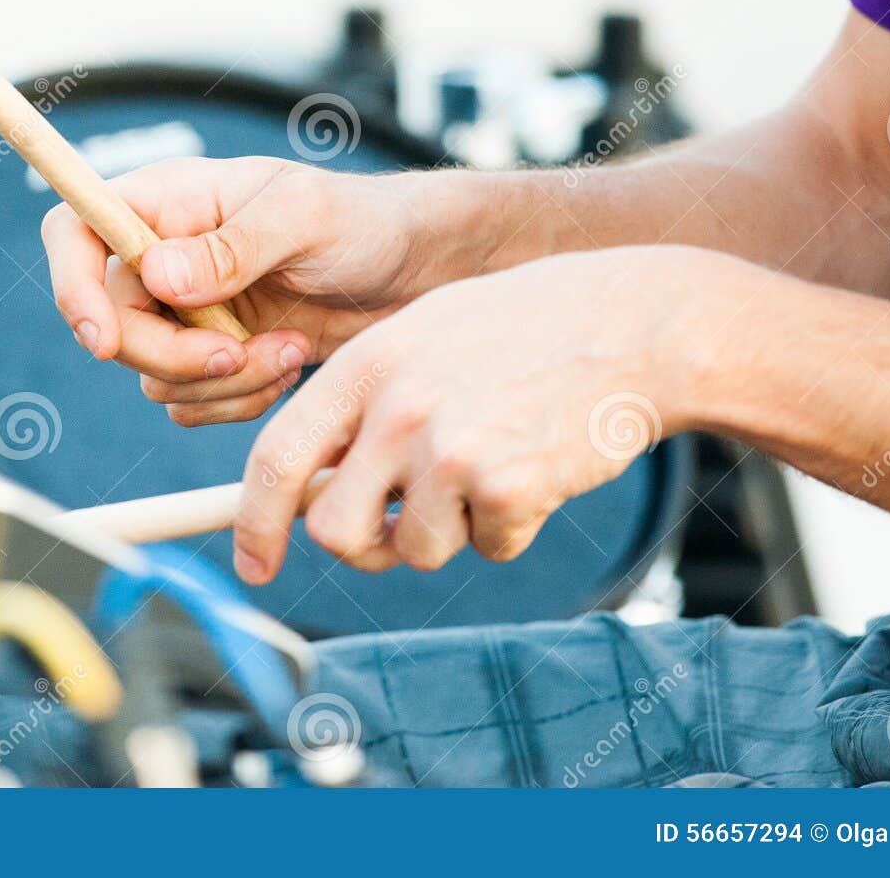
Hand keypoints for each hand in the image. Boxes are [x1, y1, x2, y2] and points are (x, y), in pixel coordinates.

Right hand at [42, 157, 452, 424]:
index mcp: (168, 202)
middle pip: (111, 326)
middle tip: (242, 354)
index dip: (72, 287)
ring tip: (291, 350)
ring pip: (153, 376)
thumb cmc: (366, 220)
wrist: (416, 274)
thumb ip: (233, 246)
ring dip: (222, 382)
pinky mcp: (212, 357)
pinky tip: (289, 365)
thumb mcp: (306, 218)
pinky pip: (188, 403)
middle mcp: (162, 256)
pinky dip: (236, 401)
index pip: (75, 231)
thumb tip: (158, 278)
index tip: (105, 342)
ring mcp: (184, 312)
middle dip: (175, 357)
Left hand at [231, 245, 726, 583]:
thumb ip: (362, 407)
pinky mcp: (508, 486)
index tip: (254, 565)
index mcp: (364, 365)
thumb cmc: (523, 334)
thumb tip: (305, 497)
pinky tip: (537, 469)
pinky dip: (510, 527)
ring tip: (490, 467)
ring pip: (413, 549)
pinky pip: (488, 548)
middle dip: (364, 544)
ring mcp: (452, 448)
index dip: (254, 523)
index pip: (275, 458)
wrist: (635, 325)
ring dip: (450, 531)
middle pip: (333, 530)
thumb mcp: (422, 339)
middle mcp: (397, 408)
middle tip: (399, 525)